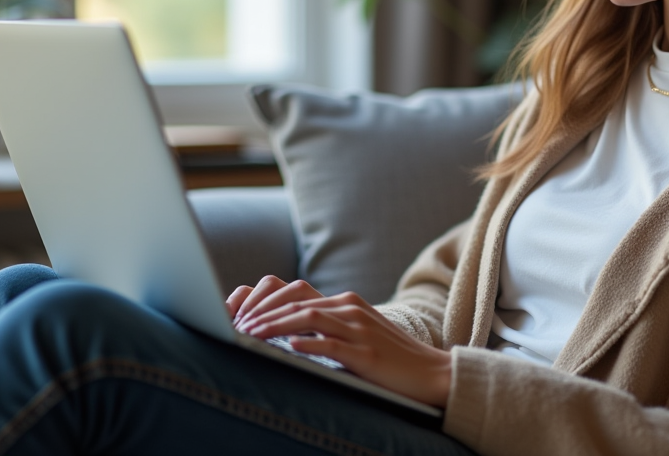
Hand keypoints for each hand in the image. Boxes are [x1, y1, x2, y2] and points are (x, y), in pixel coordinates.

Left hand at [226, 277, 451, 407]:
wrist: (431, 372)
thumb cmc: (391, 358)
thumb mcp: (358, 334)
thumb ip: (329, 328)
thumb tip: (289, 335)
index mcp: (347, 303)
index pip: (297, 296)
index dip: (267, 304)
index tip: (242, 316)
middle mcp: (352, 309)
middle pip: (298, 303)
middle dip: (264, 313)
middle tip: (237, 325)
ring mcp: (360, 329)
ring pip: (309, 318)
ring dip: (276, 326)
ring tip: (252, 334)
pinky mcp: (367, 353)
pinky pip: (333, 344)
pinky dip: (309, 343)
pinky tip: (290, 347)